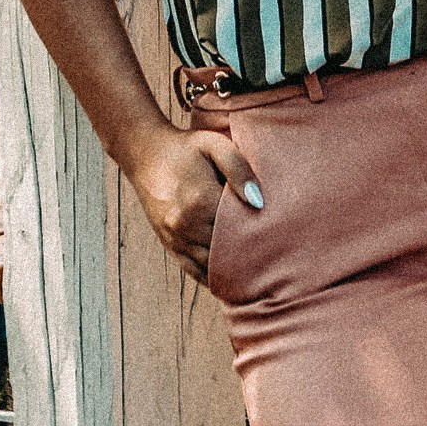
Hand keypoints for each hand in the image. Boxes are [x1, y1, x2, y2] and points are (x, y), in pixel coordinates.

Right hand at [121, 124, 262, 287]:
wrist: (146, 154)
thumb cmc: (186, 148)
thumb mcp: (215, 145)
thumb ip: (240, 169)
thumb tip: (259, 202)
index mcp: (201, 200)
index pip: (239, 229)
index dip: (261, 235)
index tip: (280, 240)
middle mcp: (186, 225)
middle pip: (227, 252)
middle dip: (250, 256)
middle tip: (277, 261)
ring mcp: (175, 238)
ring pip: (211, 267)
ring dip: (233, 272)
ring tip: (259, 275)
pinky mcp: (169, 245)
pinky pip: (194, 271)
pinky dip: (213, 277)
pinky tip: (232, 280)